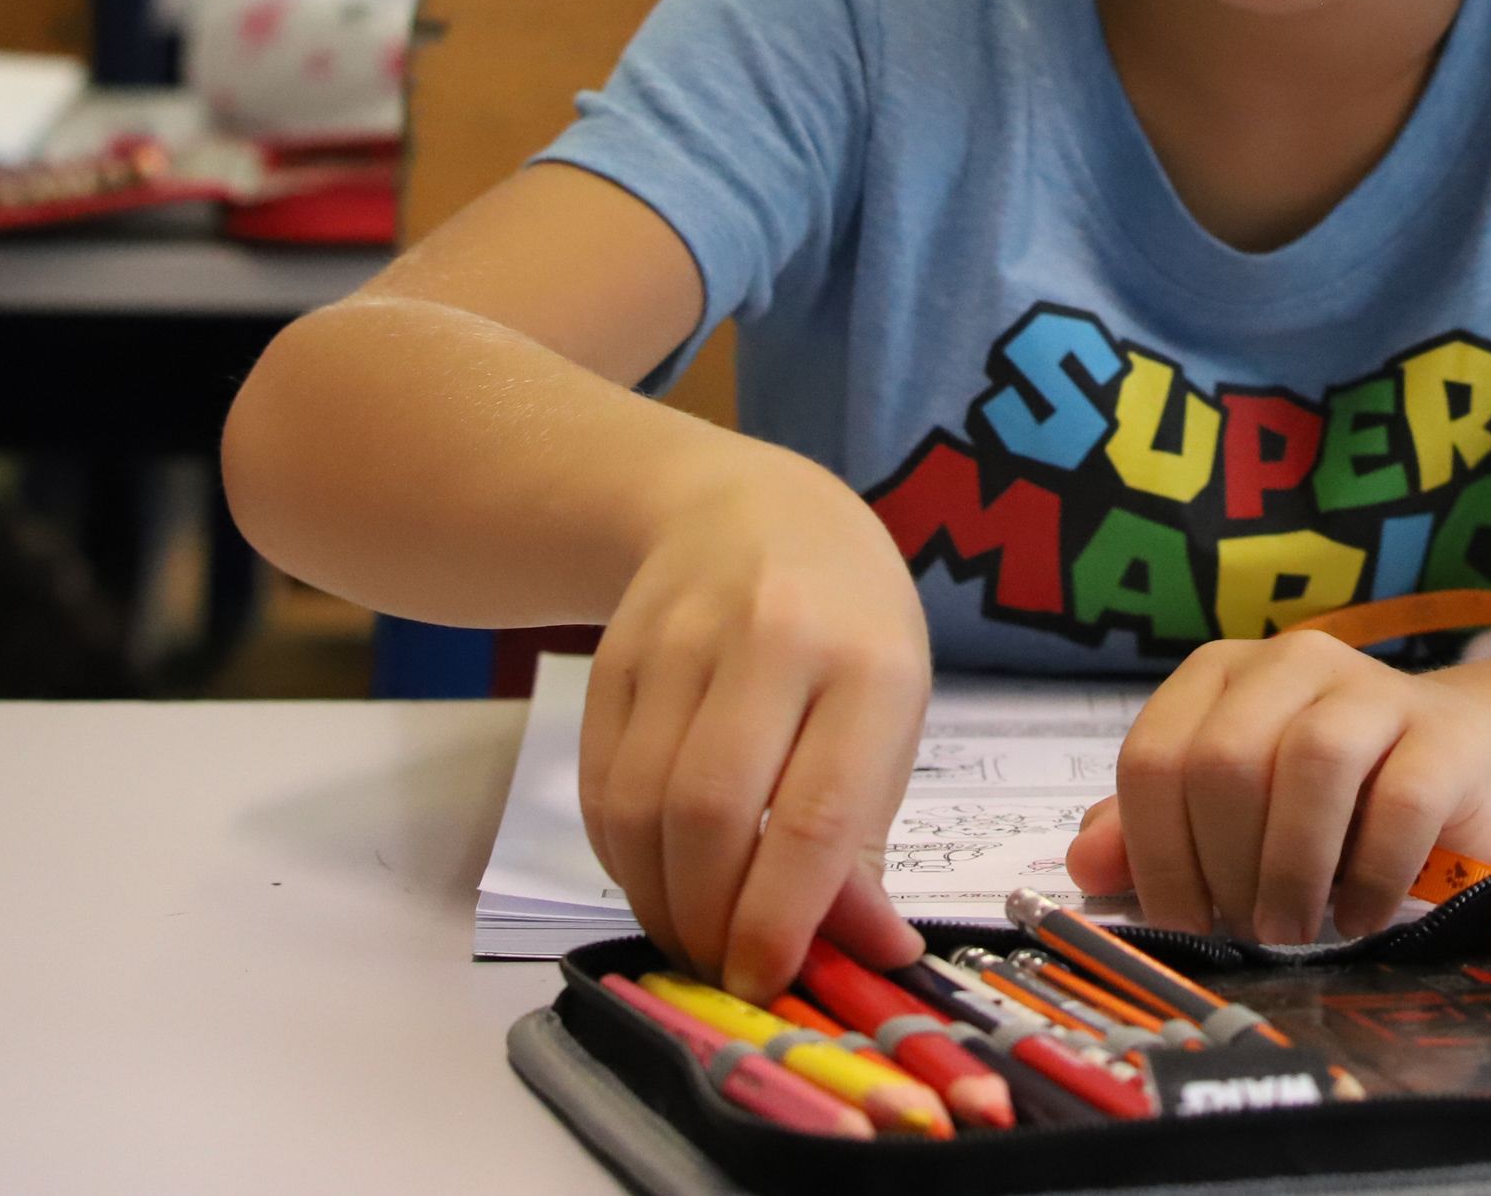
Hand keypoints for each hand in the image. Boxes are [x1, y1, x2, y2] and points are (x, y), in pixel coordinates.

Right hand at [577, 439, 931, 997]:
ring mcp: (679, 640)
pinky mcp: (612, 656)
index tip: (766, 981)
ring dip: (658, 900)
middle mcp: (772, 639)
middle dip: (708, 919)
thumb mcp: (889, 715)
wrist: (746, 508)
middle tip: (723, 969)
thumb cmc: (846, 627)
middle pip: (711, 812)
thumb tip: (866, 956)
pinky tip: (656, 876)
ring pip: (641, 807)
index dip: (781, 917)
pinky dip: (622, 857)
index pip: (816, 813)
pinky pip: (601, 787)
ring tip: (691, 933)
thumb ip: (867, 841)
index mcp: (868, 663)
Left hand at [1064, 628, 1490, 944]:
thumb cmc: (1332, 797)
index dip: (1155, 854)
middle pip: (1226, 760)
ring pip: (1311, 762)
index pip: (1153, 757)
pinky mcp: (1444, 732)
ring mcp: (1373, 687)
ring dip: (1291, 869)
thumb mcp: (1233, 812)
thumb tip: (1083, 866)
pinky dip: (1371, 875)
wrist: (1466, 759)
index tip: (1183, 923)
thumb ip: (1152, 832)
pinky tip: (1360, 916)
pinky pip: (1401, 801)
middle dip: (1225, 867)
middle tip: (1247, 932)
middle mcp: (1290, 662)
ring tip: (1293, 931)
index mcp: (1220, 674)